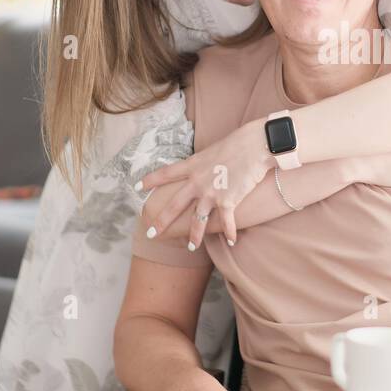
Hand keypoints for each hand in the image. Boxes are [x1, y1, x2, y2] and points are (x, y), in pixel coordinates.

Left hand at [137, 119, 273, 248]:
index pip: (165, 174)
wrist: (254, 146)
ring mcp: (211, 193)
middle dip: (161, 222)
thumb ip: (205, 162)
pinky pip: (226, 222)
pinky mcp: (228, 201)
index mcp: (192, 165)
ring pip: (197, 220)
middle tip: (151, 234)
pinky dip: (229, 232)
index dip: (150, 181)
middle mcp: (197, 182)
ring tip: (191, 247)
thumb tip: (206, 167)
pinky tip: (232, 240)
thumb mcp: (213, 150)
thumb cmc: (238, 143)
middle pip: (174, 205)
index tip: (136, 187)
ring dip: (194, 236)